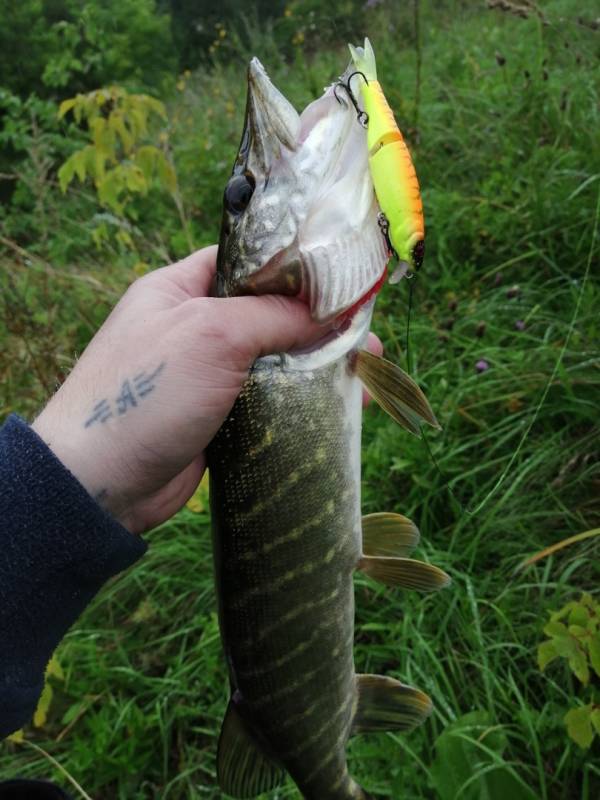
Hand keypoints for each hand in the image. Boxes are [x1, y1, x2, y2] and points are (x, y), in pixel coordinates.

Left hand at [32, 246, 381, 534]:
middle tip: (368, 338)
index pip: (247, 262)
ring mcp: (206, 376)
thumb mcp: (211, 336)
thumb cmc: (145, 395)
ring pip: (275, 362)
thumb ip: (272, 315)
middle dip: (320, 326)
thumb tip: (331, 311)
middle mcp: (194, 328)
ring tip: (367, 376)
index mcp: (179, 289)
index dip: (296, 269)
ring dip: (319, 368)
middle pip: (269, 315)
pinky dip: (303, 403)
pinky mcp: (218, 419)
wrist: (100, 484)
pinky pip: (269, 403)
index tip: (345, 280)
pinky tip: (343, 409)